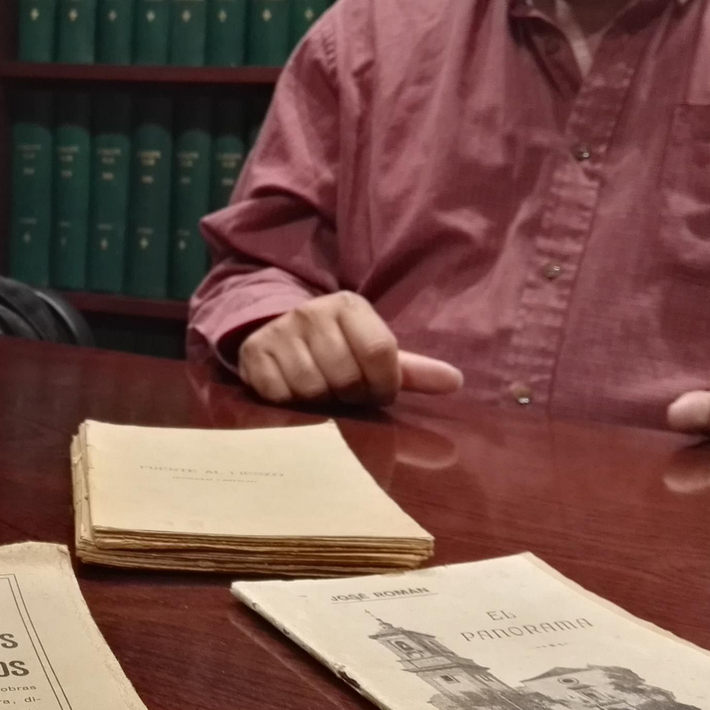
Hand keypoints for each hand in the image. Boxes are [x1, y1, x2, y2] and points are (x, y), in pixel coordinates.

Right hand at [237, 293, 463, 405]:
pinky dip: (290, 403)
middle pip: (346, 376)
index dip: (385, 384)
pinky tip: (295, 392)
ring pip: (312, 388)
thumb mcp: (373, 349)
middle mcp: (312, 312)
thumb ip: (412, 369)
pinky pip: (279, 395)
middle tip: (347, 392)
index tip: (380, 391)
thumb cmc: (336, 346)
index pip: (380, 352)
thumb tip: (456, 381)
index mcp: (349, 306)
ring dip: (321, 401)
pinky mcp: (253, 354)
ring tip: (322, 391)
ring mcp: (279, 332)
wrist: (276, 330)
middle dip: (352, 395)